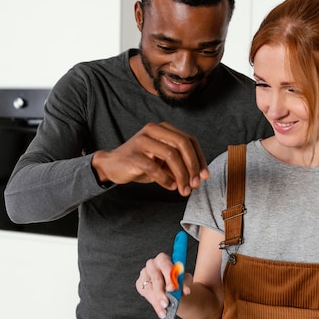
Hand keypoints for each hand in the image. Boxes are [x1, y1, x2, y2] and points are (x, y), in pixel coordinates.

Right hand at [91, 122, 208, 195]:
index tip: (205, 176)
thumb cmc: (142, 163)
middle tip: (196, 184)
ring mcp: (142, 140)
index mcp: (164, 128)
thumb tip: (199, 178)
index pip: (189, 140)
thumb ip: (180, 166)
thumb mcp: (164, 163)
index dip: (200, 158)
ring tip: (184, 189)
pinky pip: (154, 167)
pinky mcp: (132, 155)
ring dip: (181, 175)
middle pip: (182, 144)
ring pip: (171, 155)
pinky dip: (165, 179)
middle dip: (193, 166)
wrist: (113, 166)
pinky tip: (170, 186)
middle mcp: (153, 130)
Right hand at [136, 252, 191, 318]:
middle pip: (155, 278)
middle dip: (161, 292)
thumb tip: (186, 291)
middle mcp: (152, 264)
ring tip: (165, 311)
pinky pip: (146, 295)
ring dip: (157, 301)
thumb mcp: (184, 280)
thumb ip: (185, 283)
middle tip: (166, 303)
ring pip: (149, 288)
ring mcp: (144, 274)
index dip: (169, 278)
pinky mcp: (139, 284)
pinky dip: (155, 305)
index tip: (173, 289)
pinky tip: (161, 312)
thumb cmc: (178, 280)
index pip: (165, 266)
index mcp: (163, 259)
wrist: (172, 288)